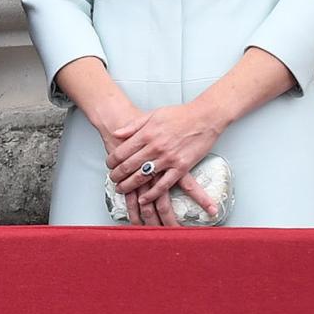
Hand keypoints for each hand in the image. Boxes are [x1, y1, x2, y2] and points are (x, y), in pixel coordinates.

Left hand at [106, 102, 224, 224]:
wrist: (204, 117)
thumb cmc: (179, 114)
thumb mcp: (152, 115)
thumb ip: (133, 126)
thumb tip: (116, 134)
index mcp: (146, 134)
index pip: (121, 152)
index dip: (112, 161)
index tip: (109, 165)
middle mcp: (155, 147)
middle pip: (129, 166)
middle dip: (117, 175)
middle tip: (112, 179)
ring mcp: (168, 159)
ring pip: (143, 177)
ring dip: (129, 185)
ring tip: (121, 189)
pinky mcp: (182, 167)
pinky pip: (164, 184)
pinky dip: (152, 194)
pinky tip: (143, 199)